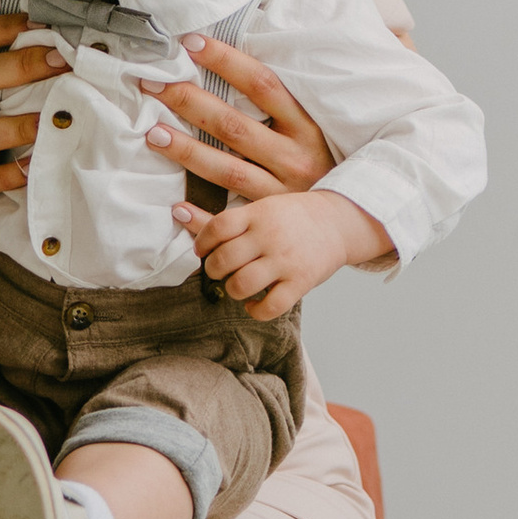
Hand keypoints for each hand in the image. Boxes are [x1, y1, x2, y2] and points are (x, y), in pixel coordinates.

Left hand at [139, 36, 337, 201]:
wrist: (358, 215)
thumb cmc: (329, 160)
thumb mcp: (315, 126)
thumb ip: (282, 101)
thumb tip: (235, 60)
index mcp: (307, 125)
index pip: (263, 85)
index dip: (227, 62)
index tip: (192, 43)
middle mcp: (294, 157)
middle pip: (234, 125)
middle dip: (190, 102)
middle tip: (153, 84)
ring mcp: (282, 192)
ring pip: (227, 169)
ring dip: (187, 152)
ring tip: (153, 134)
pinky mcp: (271, 220)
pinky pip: (232, 218)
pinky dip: (203, 215)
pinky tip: (176, 206)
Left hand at [183, 186, 392, 322]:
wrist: (340, 221)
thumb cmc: (293, 217)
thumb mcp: (261, 208)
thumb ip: (224, 218)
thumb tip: (177, 210)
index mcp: (259, 213)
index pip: (217, 228)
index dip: (203, 243)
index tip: (203, 250)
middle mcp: (270, 236)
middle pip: (224, 259)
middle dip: (214, 270)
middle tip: (220, 270)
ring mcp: (286, 261)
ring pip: (241, 285)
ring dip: (232, 289)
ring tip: (237, 285)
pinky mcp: (300, 283)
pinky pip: (268, 307)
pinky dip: (254, 310)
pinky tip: (254, 303)